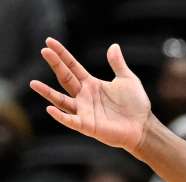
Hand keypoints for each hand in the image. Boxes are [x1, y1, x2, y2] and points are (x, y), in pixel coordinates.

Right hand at [30, 39, 152, 151]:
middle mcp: (84, 96)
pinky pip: (71, 121)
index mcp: (91, 84)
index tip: (49, 42)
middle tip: (44, 51)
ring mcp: (84, 111)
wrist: (144, 126)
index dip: (62, 55)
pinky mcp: (88, 125)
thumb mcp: (128, 80)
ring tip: (33, 83)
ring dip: (47, 92)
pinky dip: (60, 116)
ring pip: (61, 100)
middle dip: (55, 65)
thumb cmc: (136, 105)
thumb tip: (114, 46)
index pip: (72, 67)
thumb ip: (118, 64)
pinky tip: (50, 108)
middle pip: (65, 78)